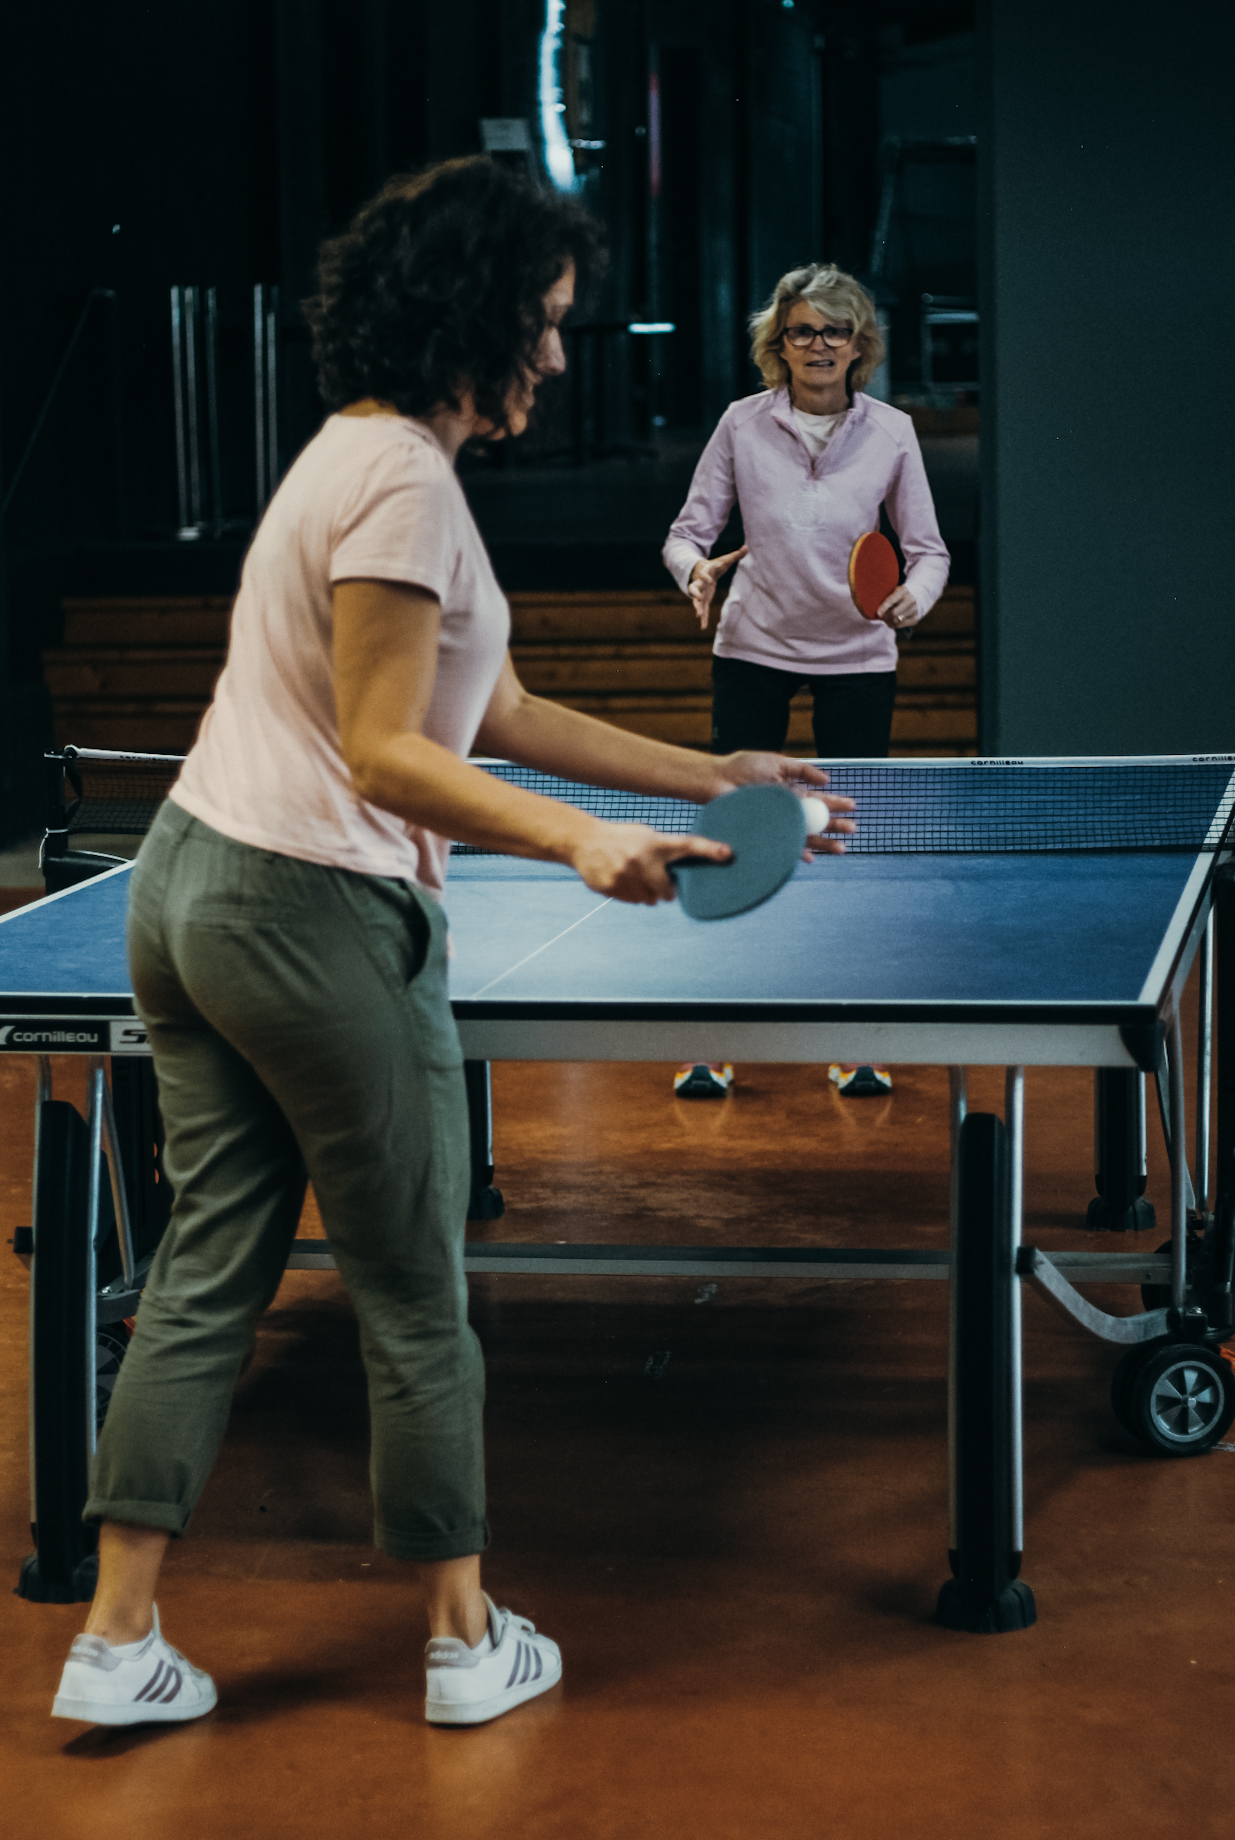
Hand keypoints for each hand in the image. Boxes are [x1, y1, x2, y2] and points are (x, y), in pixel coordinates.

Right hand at [569, 822, 732, 905]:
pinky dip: (633, 895)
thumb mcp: (644, 836)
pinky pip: (634, 902)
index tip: (727, 853)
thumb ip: (663, 851)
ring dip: (648, 893)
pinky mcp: (613, 888)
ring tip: (635, 876)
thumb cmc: (621, 838)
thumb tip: (684, 872)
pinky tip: (622, 879)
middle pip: (668, 891)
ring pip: (650, 900)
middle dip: (666, 890)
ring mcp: (626, 876)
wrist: (584, 841)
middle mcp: (642, 859)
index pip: (687, 846)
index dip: (708, 850)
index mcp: (654, 843)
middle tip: (657, 879)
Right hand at [687, 546, 747, 629]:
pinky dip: (703, 618)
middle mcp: (700, 583)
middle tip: (696, 598)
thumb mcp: (723, 560)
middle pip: (695, 588)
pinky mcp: (702, 600)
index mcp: (705, 572)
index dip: (705, 576)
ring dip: (697, 607)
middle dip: (695, 593)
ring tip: (698, 615)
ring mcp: (699, 592)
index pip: (705, 573)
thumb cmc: (715, 566)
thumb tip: (746, 547)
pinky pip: (702, 609)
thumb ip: (735, 555)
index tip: (707, 579)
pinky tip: (703, 627)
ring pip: (696, 600)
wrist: (701, 571)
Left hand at [710, 751, 856, 854]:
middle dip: (835, 825)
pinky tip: (809, 859)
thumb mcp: (777, 762)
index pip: (818, 800)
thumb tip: (827, 779)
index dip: (835, 804)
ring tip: (841, 849)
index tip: (852, 807)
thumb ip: (802, 770)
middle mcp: (786, 810)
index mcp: (790, 793)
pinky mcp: (764, 833)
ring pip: (804, 835)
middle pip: (816, 820)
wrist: (717, 780)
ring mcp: (776, 823)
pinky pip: (784, 845)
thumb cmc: (742, 768)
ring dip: (824, 842)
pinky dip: (796, 853)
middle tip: (853, 830)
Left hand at [875, 585, 919, 630]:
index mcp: (904, 591)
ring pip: (896, 621)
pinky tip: (891, 621)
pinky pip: (900, 626)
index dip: (883, 608)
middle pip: (894, 613)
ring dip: (888, 621)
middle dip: (885, 616)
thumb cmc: (898, 594)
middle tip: (880, 616)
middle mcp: (911, 600)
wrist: (916, 597)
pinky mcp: (915, 619)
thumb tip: (874, 610)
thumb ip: (885, 598)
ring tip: (885, 619)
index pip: (892, 601)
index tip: (878, 614)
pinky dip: (893, 625)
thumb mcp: (893, 591)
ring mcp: (915, 610)